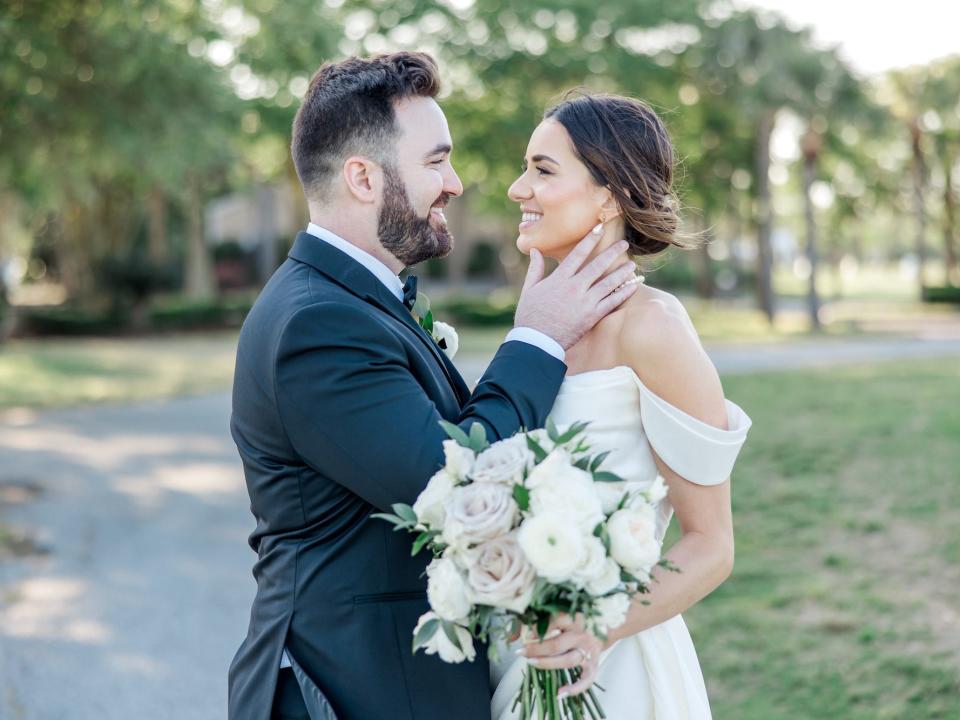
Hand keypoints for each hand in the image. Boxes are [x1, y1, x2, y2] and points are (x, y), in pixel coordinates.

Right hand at [514, 226, 638, 349]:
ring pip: (608, 283)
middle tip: (624, 244)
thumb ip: (535, 269)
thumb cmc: (530, 316)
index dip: (589, 239)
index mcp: (559, 279)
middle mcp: (574, 287)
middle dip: (612, 253)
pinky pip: (612, 302)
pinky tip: (634, 285)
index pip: (577, 254)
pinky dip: (624, 293)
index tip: (599, 228)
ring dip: (622, 272)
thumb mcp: (528, 290)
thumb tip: (535, 250)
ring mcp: (585, 302)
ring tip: (632, 265)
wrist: (537, 342)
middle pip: (597, 265)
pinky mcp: (592, 316)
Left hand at [517, 614, 605, 698]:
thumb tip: (513, 634)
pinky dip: (575, 688)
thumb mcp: (562, 613)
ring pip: (567, 661)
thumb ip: (540, 620)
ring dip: (547, 664)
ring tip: (531, 663)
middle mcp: (581, 635)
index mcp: (574, 618)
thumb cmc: (579, 618)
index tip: (524, 634)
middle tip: (522, 652)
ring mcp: (588, 650)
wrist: (608, 622)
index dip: (537, 630)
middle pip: (556, 645)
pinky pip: (586, 679)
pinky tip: (561, 693)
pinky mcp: (594, 663)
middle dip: (536, 650)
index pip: (554, 623)